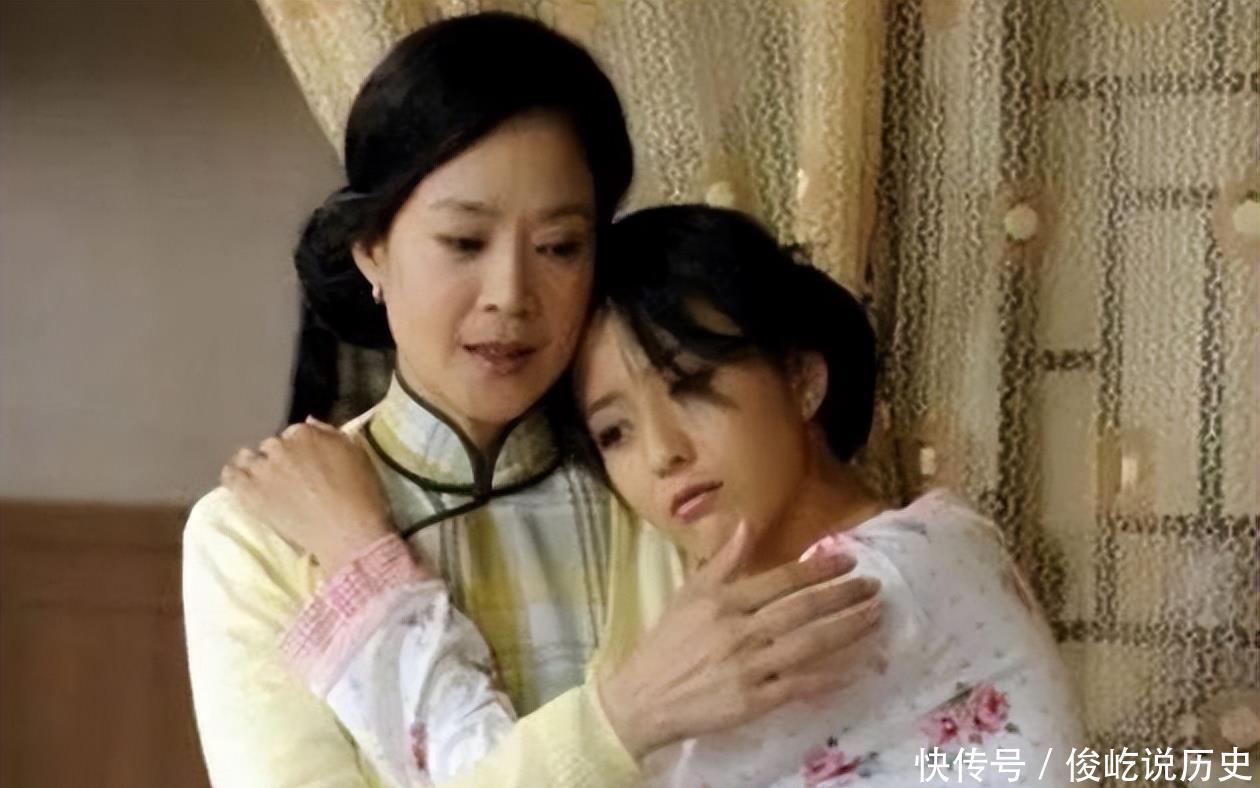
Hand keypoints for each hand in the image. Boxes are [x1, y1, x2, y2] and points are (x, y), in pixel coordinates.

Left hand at [221, 418, 395, 573]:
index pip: (296, 433)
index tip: (309, 463)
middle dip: (280, 458)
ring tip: (264, 481)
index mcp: (306, 432)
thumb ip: (330, 433)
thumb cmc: (362, 494)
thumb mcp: (357, 454)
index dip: (302, 449)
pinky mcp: (249, 493)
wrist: (348, 532)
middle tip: (291, 477)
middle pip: (272, 446)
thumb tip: (309, 421)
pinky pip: (230, 477)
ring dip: (256, 466)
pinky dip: (234, 477)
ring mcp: (262, 470)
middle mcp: (279, 446)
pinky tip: (241, 483)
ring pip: (248, 459)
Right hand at [598, 522, 880, 758]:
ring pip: (810, 644)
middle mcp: (740, 630)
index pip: (782, 580)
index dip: (820, 569)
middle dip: (844, 595)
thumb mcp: (689, 594)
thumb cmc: (667, 644)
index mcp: (724, 601)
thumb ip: (723, 561)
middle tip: (874, 586)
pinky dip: (829, 676)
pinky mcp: (754, 700)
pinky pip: (800, 685)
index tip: (848, 560)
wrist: (644, 698)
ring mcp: (749, 667)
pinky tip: (855, 667)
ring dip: (847, 629)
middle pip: (803, 609)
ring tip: (875, 616)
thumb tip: (747, 524)